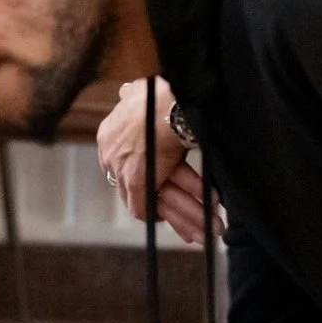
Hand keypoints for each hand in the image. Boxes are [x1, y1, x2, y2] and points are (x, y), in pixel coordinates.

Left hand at [94, 78, 216, 240]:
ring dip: (186, 218)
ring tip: (210, 231)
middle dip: (177, 210)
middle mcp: (112, 153)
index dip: (156, 185)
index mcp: (111, 133)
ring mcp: (122, 168)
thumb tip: (128, 91)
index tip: (172, 195)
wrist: (169, 100)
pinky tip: (200, 228)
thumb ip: (133, 96)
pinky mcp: (136, 181)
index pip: (130, 169)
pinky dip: (180, 220)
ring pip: (155, 202)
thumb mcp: (141, 92)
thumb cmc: (163, 93)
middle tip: (196, 227)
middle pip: (146, 190)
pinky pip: (153, 209)